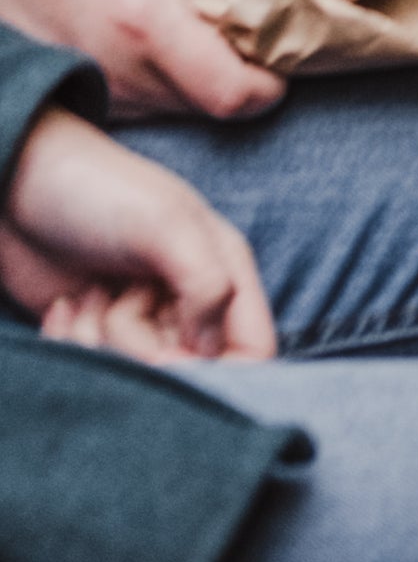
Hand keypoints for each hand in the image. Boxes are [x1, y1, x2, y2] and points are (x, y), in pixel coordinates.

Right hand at [0, 0, 281, 120]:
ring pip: (172, 109)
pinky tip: (165, 36)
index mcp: (145, 23)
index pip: (231, 93)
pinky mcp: (67, 88)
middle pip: (207, 106)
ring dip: (202, 79)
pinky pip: (135, 103)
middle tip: (260, 31)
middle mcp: (114, 70)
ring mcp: (87, 86)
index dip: (271, 82)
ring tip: (211, 26)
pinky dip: (163, 80)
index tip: (287, 51)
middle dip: (245, 76)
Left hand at [0, 104, 270, 361]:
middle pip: (184, 371)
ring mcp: (139, 319)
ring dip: (98, 341)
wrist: (19, 186)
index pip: (251, 351)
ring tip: (90, 291)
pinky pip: (91, 370)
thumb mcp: (165, 226)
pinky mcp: (93, 333)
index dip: (217, 371)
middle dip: (139, 348)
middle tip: (117, 301)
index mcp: (224, 272)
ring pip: (133, 375)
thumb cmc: (102, 193)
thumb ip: (207, 283)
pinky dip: (70, 344)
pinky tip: (67, 302)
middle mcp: (188, 302)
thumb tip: (209, 350)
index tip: (168, 359)